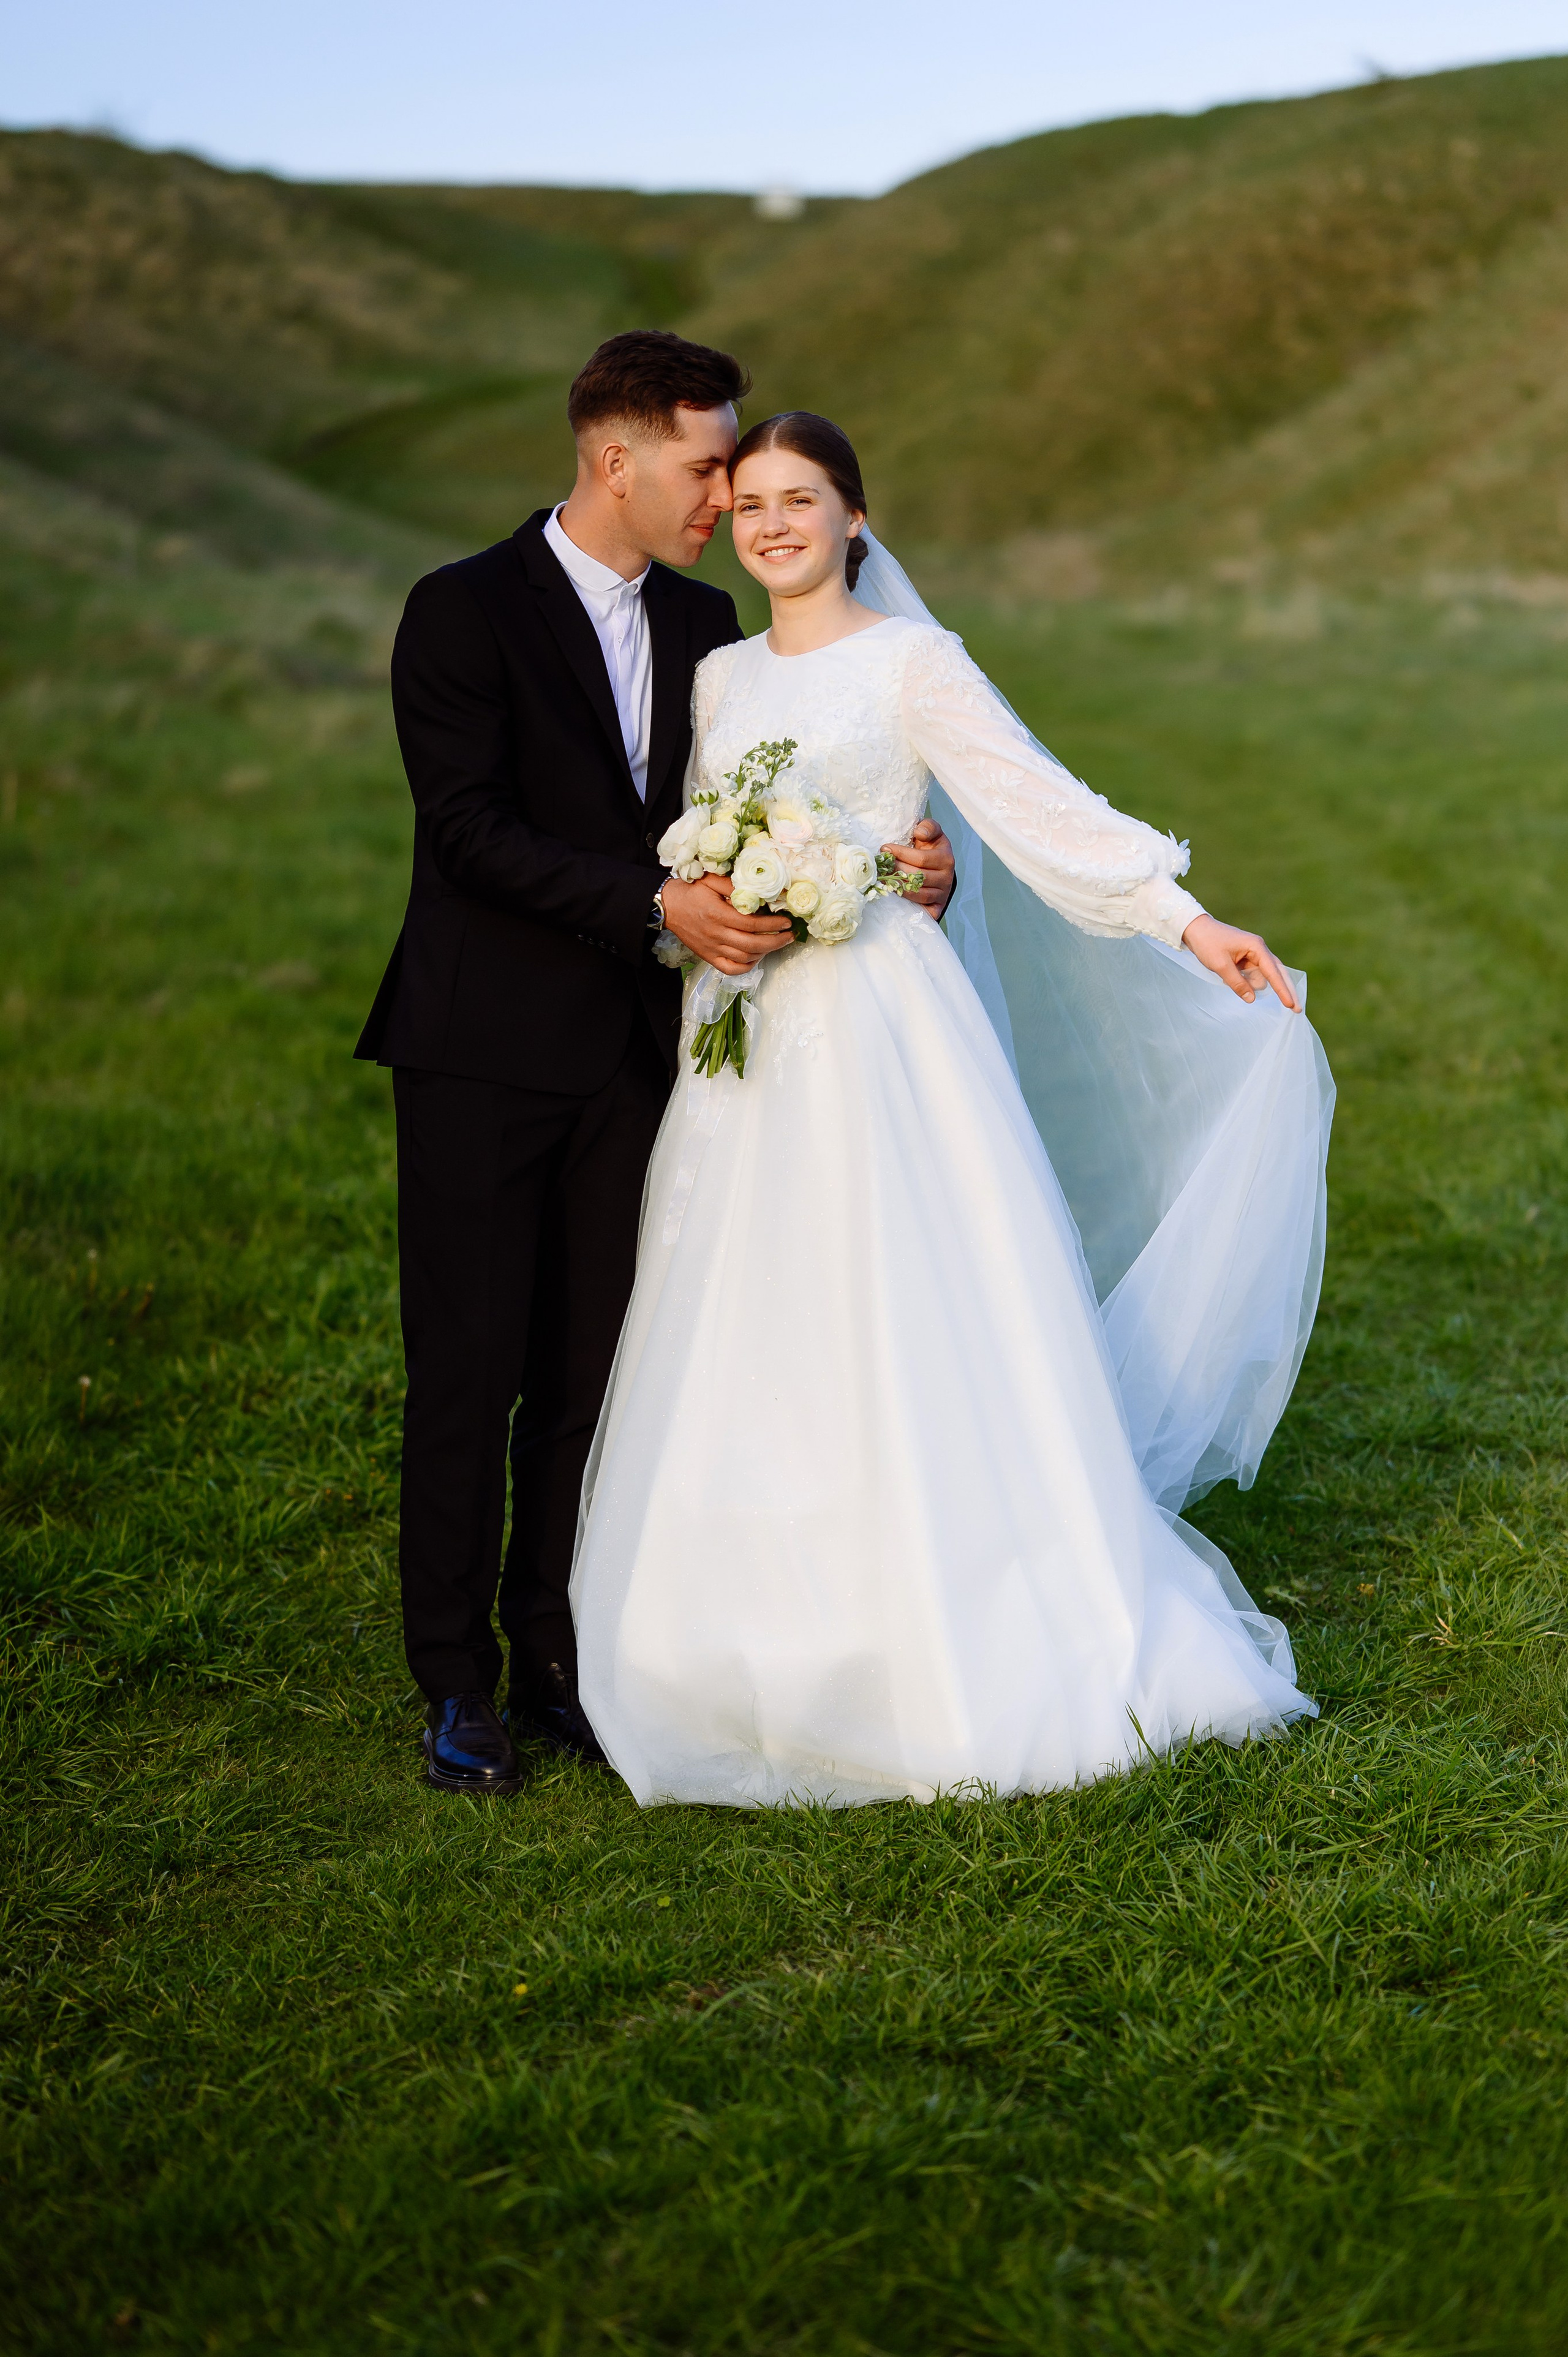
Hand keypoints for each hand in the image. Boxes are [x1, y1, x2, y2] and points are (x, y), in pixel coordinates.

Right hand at [661, 872, 794, 977]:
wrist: (668, 907)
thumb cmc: (691, 891)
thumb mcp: (711, 880)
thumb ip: (734, 884)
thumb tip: (760, 889)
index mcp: (718, 914)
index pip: (751, 924)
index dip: (772, 924)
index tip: (786, 922)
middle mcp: (716, 934)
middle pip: (752, 945)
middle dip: (775, 942)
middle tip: (788, 936)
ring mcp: (712, 949)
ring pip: (744, 958)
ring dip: (765, 953)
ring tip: (776, 943)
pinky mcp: (708, 957)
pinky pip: (731, 969)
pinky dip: (747, 967)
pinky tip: (757, 957)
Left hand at [882, 817, 955, 917]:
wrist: (937, 870)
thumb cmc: (930, 849)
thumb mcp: (932, 833)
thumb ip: (928, 827)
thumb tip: (919, 833)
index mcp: (946, 858)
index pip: (921, 859)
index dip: (901, 854)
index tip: (885, 848)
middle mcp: (947, 878)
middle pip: (918, 877)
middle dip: (896, 870)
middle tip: (880, 866)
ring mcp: (942, 894)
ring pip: (919, 894)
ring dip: (898, 886)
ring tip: (883, 878)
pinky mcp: (936, 908)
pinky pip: (921, 909)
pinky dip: (908, 904)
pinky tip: (894, 895)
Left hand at [1181, 913, 1298, 1010]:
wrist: (1195, 929)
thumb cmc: (1208, 943)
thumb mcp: (1220, 965)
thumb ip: (1237, 983)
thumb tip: (1252, 999)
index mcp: (1256, 947)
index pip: (1273, 972)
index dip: (1282, 990)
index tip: (1290, 1005)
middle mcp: (1259, 949)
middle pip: (1278, 973)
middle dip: (1285, 991)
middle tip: (1296, 1010)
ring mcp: (1253, 954)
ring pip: (1262, 976)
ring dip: (1251, 984)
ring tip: (1227, 974)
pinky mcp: (1246, 959)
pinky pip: (1252, 975)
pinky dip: (1246, 981)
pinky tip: (1229, 977)